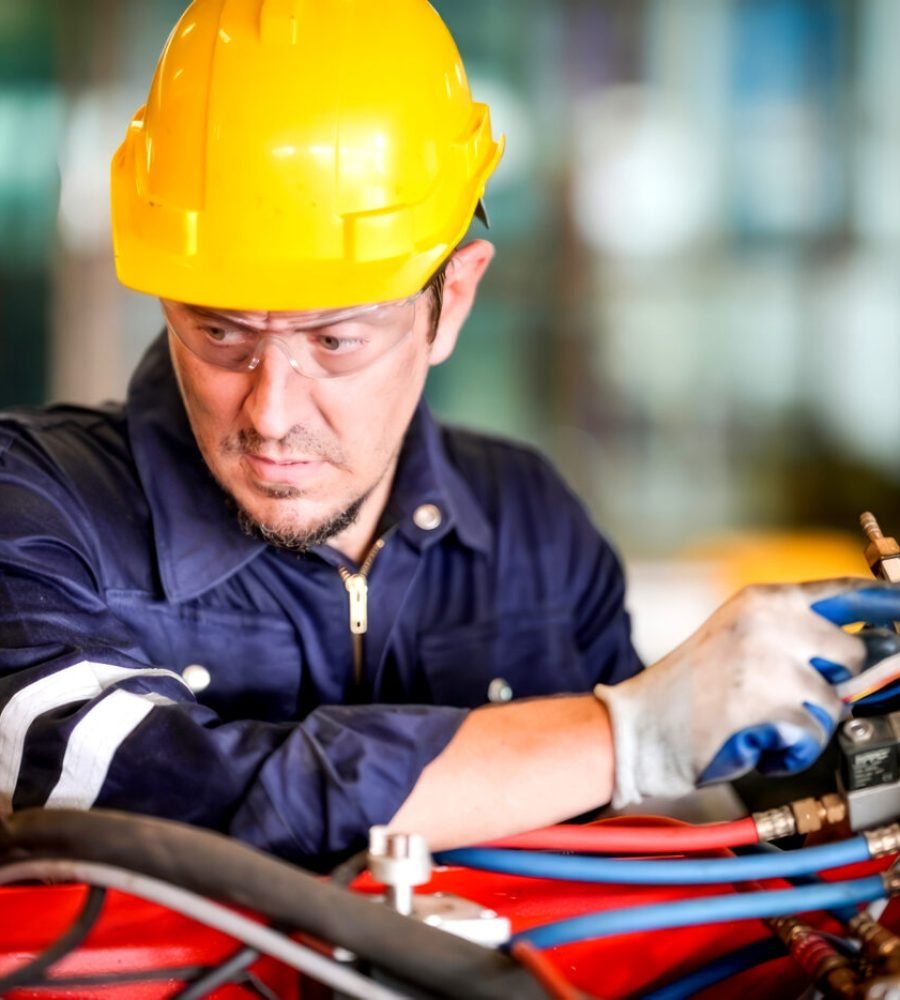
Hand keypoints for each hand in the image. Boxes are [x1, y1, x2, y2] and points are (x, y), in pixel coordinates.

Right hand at [594, 579, 899, 806]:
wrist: (639, 726)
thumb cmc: (690, 691)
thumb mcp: (741, 640)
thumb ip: (798, 637)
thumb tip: (872, 651)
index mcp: (763, 600)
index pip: (846, 592)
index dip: (890, 603)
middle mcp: (767, 622)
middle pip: (855, 653)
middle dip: (838, 685)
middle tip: (800, 701)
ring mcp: (767, 662)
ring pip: (836, 701)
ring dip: (809, 722)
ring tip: (764, 722)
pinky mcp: (766, 705)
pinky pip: (814, 736)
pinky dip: (793, 750)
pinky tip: (758, 741)